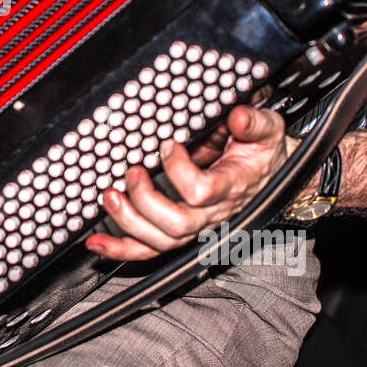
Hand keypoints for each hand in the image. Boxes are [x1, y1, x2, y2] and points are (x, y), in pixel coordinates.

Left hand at [85, 105, 295, 260]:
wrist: (270, 173)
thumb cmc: (264, 151)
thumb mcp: (268, 128)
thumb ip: (254, 122)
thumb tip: (237, 116)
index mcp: (232, 186)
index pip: (201, 191)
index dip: (178, 169)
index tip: (166, 144)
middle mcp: (213, 213)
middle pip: (176, 224)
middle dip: (145, 200)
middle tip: (131, 172)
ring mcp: (196, 226)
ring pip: (160, 241)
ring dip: (128, 222)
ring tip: (109, 196)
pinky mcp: (180, 231)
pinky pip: (150, 249)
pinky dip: (120, 248)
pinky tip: (96, 242)